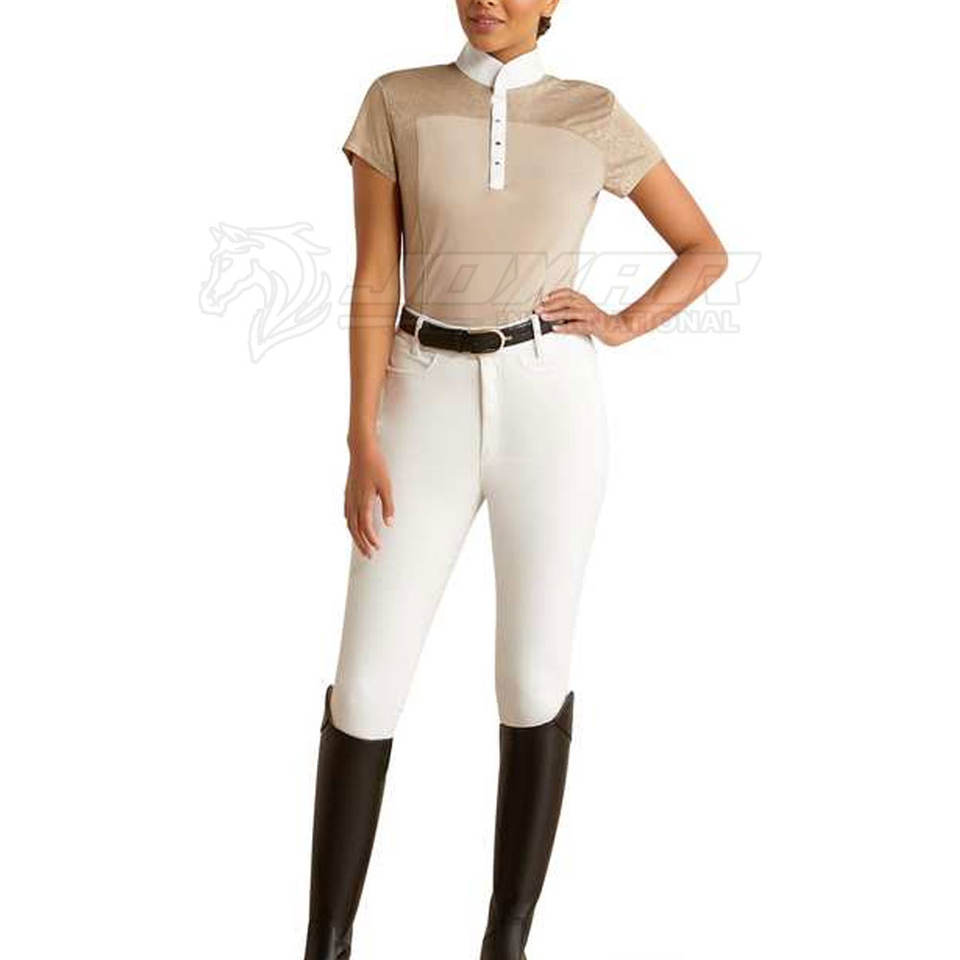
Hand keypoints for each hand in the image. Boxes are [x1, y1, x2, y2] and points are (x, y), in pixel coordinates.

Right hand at [344, 435, 393, 558]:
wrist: (361, 449)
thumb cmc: (376, 465)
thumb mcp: (386, 485)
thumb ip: (388, 506)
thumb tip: (389, 524)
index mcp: (363, 501)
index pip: (365, 527)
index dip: (371, 539)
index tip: (378, 548)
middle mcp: (353, 502)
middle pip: (355, 530)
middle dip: (362, 544)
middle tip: (369, 556)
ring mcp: (348, 497)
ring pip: (349, 523)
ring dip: (356, 537)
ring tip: (362, 546)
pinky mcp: (347, 492)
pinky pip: (347, 514)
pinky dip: (350, 524)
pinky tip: (353, 526)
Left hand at [536, 288, 629, 345]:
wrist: (615, 328)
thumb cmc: (598, 321)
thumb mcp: (584, 311)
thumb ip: (570, 310)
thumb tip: (552, 313)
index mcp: (583, 300)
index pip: (568, 292)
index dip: (555, 294)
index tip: (544, 298)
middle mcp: (586, 305)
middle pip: (566, 301)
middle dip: (550, 304)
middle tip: (538, 309)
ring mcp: (589, 315)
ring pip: (570, 312)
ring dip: (555, 314)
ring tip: (544, 317)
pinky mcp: (593, 326)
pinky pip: (577, 326)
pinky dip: (565, 327)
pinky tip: (556, 329)